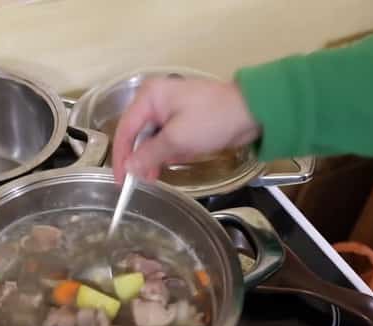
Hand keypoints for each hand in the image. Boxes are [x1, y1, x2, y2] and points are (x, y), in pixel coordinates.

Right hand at [111, 76, 260, 182]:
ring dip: (154, 157)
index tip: (121, 180)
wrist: (252, 112)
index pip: (125, 129)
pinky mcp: (182, 118)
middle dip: (139, 158)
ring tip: (156, 176)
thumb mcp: (177, 140)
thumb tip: (130, 168)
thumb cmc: (213, 118)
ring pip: (151, 138)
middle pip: (137, 134)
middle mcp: (155, 99)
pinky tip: (170, 163)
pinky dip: (167, 152)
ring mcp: (169, 109)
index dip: (121, 156)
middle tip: (140, 181)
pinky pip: (166, 138)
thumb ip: (149, 155)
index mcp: (149, 96)